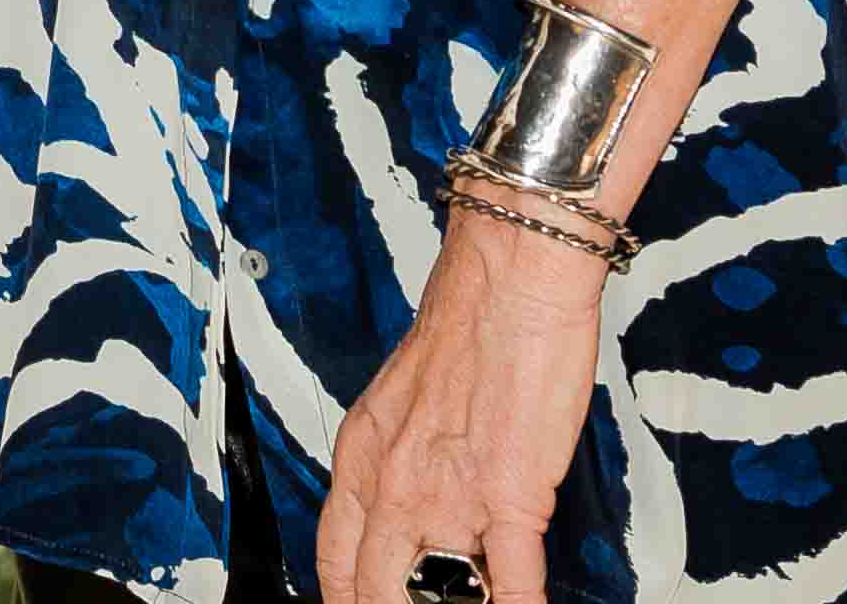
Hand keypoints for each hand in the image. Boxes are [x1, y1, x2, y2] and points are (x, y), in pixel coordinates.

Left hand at [325, 204, 604, 603]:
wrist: (512, 276)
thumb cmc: (472, 316)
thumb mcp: (405, 392)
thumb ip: (403, 448)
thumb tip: (418, 485)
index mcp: (363, 450)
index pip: (334, 554)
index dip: (344, 596)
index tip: (356, 603)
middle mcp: (394, 481)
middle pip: (371, 587)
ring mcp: (449, 495)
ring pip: (436, 594)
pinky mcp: (509, 496)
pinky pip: (512, 582)